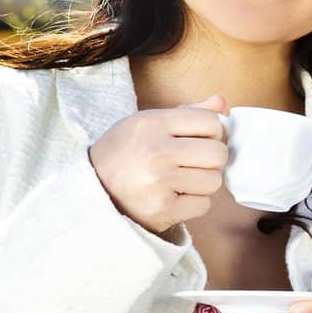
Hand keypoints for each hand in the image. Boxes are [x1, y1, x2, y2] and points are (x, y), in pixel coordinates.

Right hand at [89, 94, 228, 234]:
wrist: (89, 190)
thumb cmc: (125, 152)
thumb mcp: (147, 123)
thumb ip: (187, 113)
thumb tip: (221, 103)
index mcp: (152, 124)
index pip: (211, 121)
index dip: (213, 131)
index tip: (199, 139)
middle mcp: (155, 151)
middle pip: (218, 153)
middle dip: (212, 159)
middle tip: (193, 162)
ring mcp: (158, 183)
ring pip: (214, 181)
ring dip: (203, 182)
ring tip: (182, 180)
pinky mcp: (161, 209)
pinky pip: (204, 205)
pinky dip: (194, 203)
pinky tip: (175, 197)